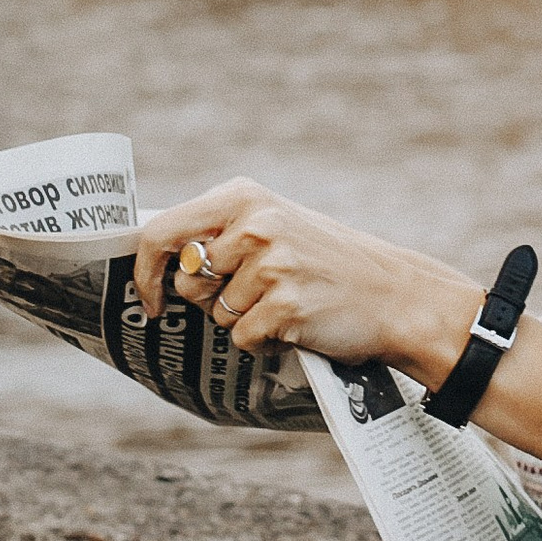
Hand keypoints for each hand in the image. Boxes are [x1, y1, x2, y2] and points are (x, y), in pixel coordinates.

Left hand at [132, 180, 478, 382]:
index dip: (145, 271)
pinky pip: (244, 339)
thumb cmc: (328, 264)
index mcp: (244, 197)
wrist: (396, 295)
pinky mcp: (285, 305)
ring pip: (217, 314)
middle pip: (189, 281)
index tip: (149, 299)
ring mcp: (271, 265)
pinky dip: (265, 343)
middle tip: (255, 294)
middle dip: (211, 299)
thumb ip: (223, 233)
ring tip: (287, 304)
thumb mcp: (276, 226)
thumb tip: (161, 258)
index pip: (163, 232)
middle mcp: (254, 225)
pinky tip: (297, 325)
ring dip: (245, 320)